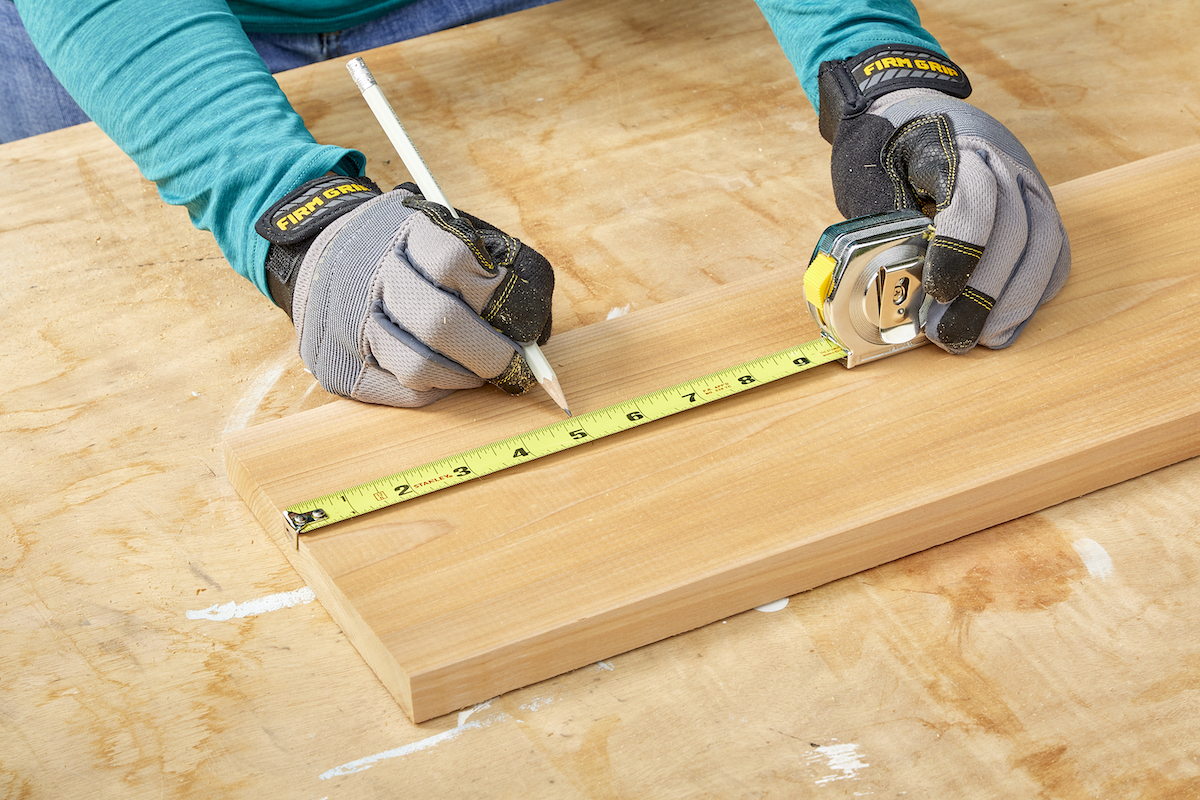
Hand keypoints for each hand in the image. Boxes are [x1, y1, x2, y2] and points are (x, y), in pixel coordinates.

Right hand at [256, 176, 553, 405]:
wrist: (319, 254)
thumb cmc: (403, 247)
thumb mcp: (442, 228)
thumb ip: (491, 262)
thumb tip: (532, 324)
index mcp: (401, 233)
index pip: (454, 262)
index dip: (498, 295)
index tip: (519, 315)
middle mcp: (368, 278)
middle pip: (440, 323)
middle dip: (492, 353)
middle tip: (515, 364)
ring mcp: (348, 326)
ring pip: (421, 369)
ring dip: (465, 377)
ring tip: (478, 368)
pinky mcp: (339, 368)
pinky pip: (403, 394)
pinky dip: (436, 391)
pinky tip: (444, 374)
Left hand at [819, 47, 1069, 352]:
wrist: (908, 104)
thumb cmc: (882, 144)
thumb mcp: (864, 174)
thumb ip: (882, 222)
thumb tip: (896, 284)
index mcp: (950, 146)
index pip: (973, 197)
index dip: (961, 249)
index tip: (937, 293)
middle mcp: (999, 161)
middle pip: (1014, 229)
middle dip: (985, 292)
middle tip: (951, 336)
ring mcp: (1024, 181)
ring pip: (1042, 242)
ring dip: (1015, 299)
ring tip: (982, 339)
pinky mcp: (1035, 203)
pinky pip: (1052, 249)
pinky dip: (1035, 290)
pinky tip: (1006, 324)